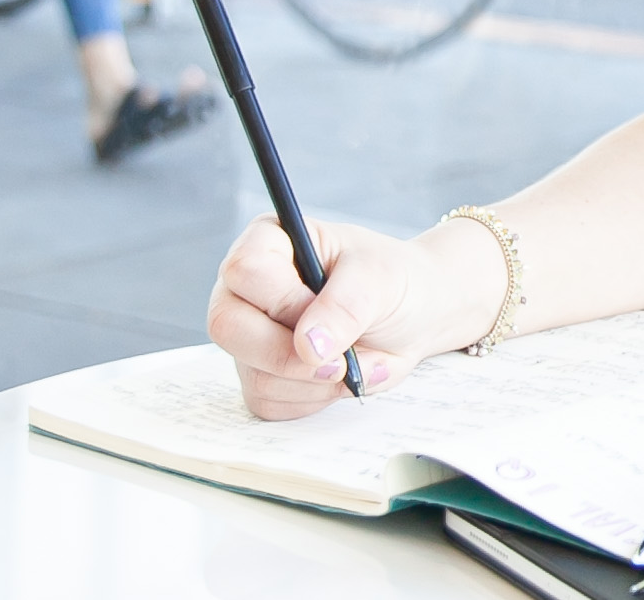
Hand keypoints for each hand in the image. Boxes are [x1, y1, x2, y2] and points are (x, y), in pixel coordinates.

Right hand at [206, 215, 493, 419]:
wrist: (413, 316)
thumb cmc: (393, 281)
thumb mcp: (380, 279)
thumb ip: (346, 305)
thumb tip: (308, 346)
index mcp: (269, 242)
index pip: (246, 271)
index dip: (284, 302)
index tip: (328, 317)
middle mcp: (246, 289)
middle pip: (229, 327)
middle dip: (289, 355)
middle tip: (341, 361)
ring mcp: (248, 335)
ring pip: (253, 373)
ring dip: (314, 381)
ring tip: (355, 360)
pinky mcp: (259, 374)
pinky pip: (268, 402)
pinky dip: (312, 399)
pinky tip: (340, 376)